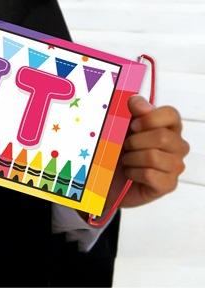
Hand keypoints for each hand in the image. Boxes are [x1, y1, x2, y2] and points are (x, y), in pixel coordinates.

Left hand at [106, 95, 188, 210]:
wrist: (110, 175)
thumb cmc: (119, 145)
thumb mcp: (122, 123)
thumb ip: (131, 110)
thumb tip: (138, 104)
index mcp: (168, 126)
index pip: (172, 114)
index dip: (150, 118)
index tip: (133, 126)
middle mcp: (177, 145)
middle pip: (162, 137)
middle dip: (135, 141)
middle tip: (125, 146)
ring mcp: (176, 166)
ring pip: (153, 157)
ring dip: (131, 158)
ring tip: (126, 160)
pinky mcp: (169, 184)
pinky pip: (149, 175)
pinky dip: (133, 172)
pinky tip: (130, 172)